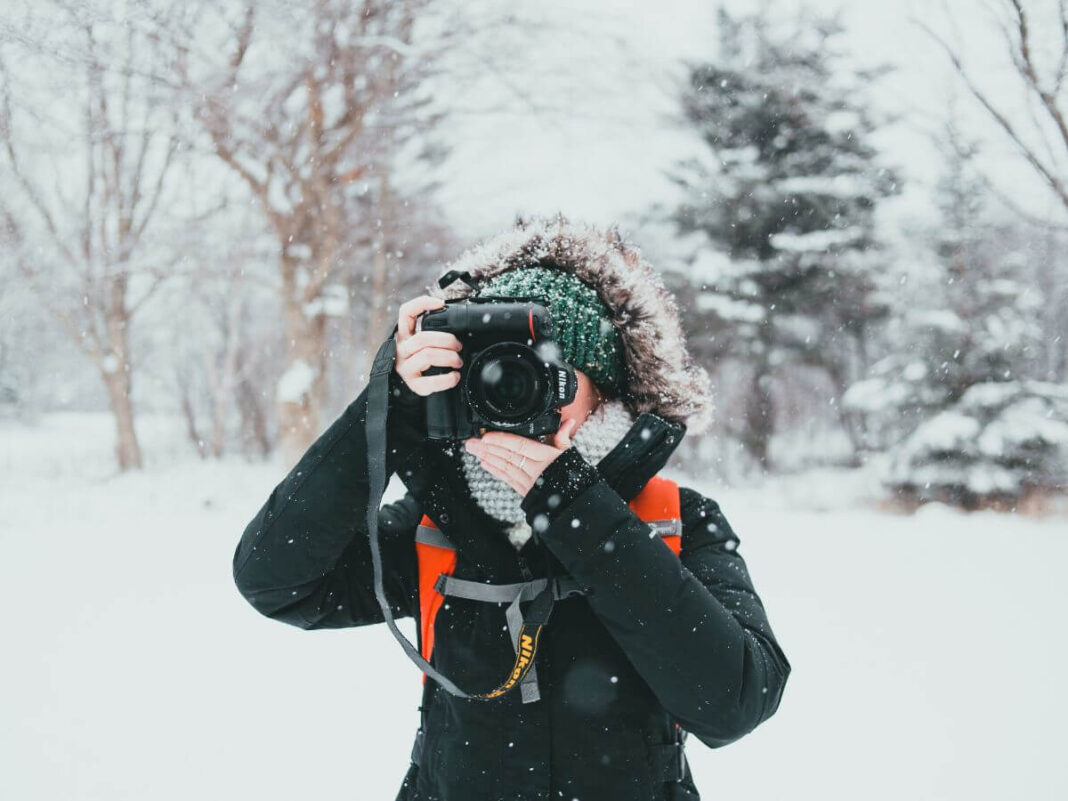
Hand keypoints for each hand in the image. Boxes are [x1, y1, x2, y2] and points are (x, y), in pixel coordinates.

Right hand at [394, 295, 462, 395]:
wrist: (407, 387)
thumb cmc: (422, 362)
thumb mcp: (422, 344)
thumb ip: (433, 333)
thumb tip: (459, 324)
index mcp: (404, 335)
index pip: (406, 313)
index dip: (422, 304)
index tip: (441, 304)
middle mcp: (402, 349)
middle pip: (423, 338)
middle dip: (447, 340)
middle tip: (459, 346)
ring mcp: (405, 367)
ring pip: (427, 355)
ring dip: (449, 357)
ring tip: (458, 361)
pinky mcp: (412, 384)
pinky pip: (429, 381)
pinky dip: (446, 379)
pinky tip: (454, 376)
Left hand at [464, 418, 578, 495]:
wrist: (574, 500)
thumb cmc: (571, 474)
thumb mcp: (568, 453)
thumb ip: (563, 437)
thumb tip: (569, 421)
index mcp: (546, 456)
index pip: (520, 446)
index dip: (502, 441)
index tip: (486, 437)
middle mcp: (535, 469)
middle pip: (507, 456)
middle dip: (487, 448)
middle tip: (471, 442)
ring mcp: (528, 480)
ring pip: (505, 467)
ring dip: (487, 457)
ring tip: (474, 450)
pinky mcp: (525, 490)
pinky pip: (508, 479)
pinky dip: (496, 471)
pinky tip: (485, 463)